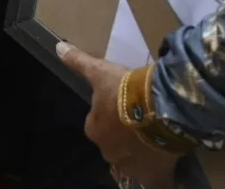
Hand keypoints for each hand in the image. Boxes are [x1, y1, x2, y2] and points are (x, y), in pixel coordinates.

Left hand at [58, 44, 181, 188]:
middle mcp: (108, 151)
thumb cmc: (123, 90)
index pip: (98, 124)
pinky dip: (159, 173)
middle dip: (125, 136)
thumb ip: (79, 62)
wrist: (158, 106)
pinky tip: (166, 164)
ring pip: (134, 160)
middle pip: (115, 144)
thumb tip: (58, 48)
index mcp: (94, 129)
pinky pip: (156, 178)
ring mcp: (131, 165)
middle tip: (141, 121)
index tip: (123, 107)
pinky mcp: (154, 173)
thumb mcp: (100, 71)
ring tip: (156, 137)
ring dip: (141, 152)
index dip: (111, 115)